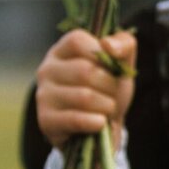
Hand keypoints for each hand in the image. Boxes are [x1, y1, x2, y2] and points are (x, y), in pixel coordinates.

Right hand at [35, 28, 136, 149]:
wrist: (100, 127)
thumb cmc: (106, 89)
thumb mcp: (121, 64)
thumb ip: (124, 44)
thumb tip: (107, 45)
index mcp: (61, 51)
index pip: (77, 41)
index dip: (101, 53)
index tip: (110, 67)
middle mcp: (46, 70)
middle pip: (85, 71)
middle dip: (110, 85)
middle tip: (112, 94)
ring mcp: (43, 95)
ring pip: (84, 97)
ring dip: (106, 106)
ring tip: (106, 110)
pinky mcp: (46, 120)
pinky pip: (76, 119)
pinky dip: (95, 122)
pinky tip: (99, 123)